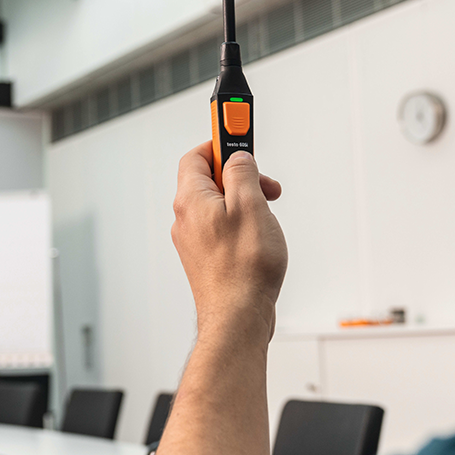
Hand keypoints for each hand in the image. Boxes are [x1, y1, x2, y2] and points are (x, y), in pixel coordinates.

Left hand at [172, 142, 286, 344]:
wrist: (237, 319)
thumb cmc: (243, 269)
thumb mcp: (251, 205)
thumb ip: (243, 173)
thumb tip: (239, 158)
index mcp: (191, 200)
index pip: (197, 156)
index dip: (220, 142)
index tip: (239, 134)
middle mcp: (187, 219)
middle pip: (212, 180)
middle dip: (242, 176)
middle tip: (264, 185)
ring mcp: (195, 241)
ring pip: (220, 206)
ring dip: (246, 203)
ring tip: (267, 217)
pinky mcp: (207, 259)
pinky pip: (223, 228)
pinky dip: (243, 225)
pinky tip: (261, 240)